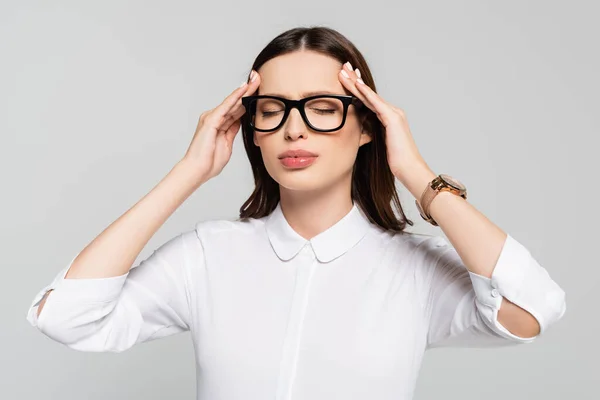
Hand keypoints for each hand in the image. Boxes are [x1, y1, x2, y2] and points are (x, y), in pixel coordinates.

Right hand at [181, 70, 261, 182]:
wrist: (198, 170)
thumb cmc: (210, 161)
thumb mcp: (227, 144)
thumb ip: (232, 131)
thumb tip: (239, 121)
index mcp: (220, 124)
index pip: (237, 109)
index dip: (248, 99)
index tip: (259, 89)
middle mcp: (215, 118)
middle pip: (236, 102)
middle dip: (248, 90)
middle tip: (258, 76)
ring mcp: (212, 118)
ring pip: (232, 101)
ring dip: (244, 90)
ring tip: (255, 78)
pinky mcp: (211, 120)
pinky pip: (226, 106)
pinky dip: (235, 97)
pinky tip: (244, 88)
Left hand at [337, 62, 430, 182]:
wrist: (409, 168)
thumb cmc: (397, 161)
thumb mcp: (382, 145)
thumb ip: (374, 135)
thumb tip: (363, 133)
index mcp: (389, 118)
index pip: (369, 100)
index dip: (357, 88)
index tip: (346, 78)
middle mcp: (393, 112)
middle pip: (369, 93)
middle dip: (355, 79)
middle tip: (343, 66)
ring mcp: (394, 114)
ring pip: (370, 95)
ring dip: (356, 83)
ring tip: (344, 71)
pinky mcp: (392, 119)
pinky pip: (376, 103)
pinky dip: (365, 93)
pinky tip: (356, 85)